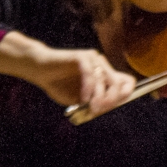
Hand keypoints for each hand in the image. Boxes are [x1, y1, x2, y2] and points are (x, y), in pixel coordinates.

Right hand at [0, 32, 135, 118]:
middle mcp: (103, 66)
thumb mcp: (79, 99)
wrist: (38, 70)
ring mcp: (94, 59)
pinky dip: (88, 89)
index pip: (127, 82)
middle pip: (118, 84)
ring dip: (99, 97)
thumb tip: (107, 108)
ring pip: (105, 80)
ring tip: (90, 107)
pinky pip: (90, 74)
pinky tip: (83, 99)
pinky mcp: (83, 56)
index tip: (112, 107)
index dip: (125, 95)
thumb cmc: (58, 84)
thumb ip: (94, 103)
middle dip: (111, 100)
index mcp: (105, 75)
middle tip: (98, 111)